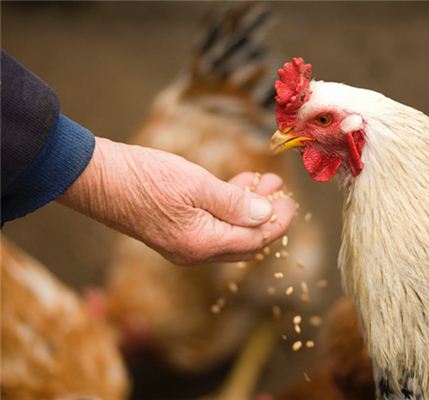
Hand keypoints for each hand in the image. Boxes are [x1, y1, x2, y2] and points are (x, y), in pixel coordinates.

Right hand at [58, 137, 295, 263]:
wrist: (96, 178)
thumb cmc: (143, 177)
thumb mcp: (196, 185)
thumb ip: (235, 202)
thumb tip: (267, 215)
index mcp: (202, 244)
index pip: (255, 241)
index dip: (277, 222)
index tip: (290, 201)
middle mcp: (194, 252)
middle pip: (245, 242)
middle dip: (267, 217)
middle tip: (280, 191)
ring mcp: (183, 244)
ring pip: (229, 232)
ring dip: (249, 209)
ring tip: (264, 181)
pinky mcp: (175, 232)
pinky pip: (212, 226)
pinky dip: (229, 208)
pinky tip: (237, 185)